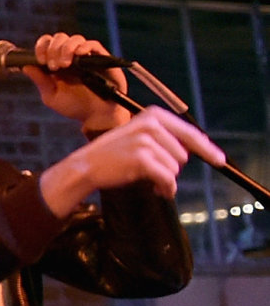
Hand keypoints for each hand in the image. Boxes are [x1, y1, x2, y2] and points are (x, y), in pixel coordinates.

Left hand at [21, 33, 128, 128]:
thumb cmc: (74, 106)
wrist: (97, 115)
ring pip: (75, 39)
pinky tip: (80, 54)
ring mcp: (86, 56)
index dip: (41, 47)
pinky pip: (93, 44)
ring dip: (66, 48)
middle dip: (53, 49)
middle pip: (59, 38)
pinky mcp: (102, 58)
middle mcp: (70, 56)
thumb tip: (25, 67)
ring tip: (65, 65)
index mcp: (55, 62)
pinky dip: (85, 46)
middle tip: (54, 66)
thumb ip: (41, 82)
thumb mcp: (52, 97)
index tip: (40, 60)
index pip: (46, 44)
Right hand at [64, 107, 223, 201]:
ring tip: (150, 180)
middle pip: (184, 154)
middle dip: (172, 167)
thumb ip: (166, 138)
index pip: (190, 133)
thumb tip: (198, 149)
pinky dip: (165, 188)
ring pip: (176, 168)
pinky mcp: (142, 158)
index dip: (207, 149)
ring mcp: (146, 140)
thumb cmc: (114, 154)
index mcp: (153, 115)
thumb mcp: (140, 136)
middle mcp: (152, 124)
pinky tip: (157, 191)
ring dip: (166, 179)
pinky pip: (167, 179)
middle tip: (155, 172)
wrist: (86, 166)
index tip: (219, 161)